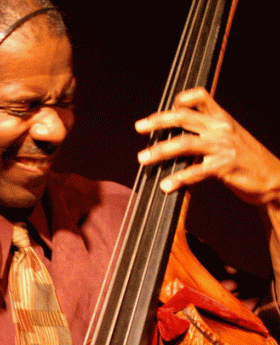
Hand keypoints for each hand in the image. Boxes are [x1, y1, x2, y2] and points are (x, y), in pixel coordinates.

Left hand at [135, 87, 279, 205]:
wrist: (273, 178)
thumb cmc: (247, 160)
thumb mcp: (230, 138)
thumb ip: (207, 133)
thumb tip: (177, 138)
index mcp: (221, 118)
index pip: (201, 97)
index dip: (181, 98)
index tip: (165, 107)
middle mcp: (221, 128)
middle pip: (183, 118)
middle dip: (158, 122)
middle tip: (139, 127)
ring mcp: (223, 147)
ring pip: (184, 144)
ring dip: (160, 151)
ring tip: (143, 159)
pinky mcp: (225, 166)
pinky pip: (196, 172)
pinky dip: (178, 179)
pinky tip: (166, 186)